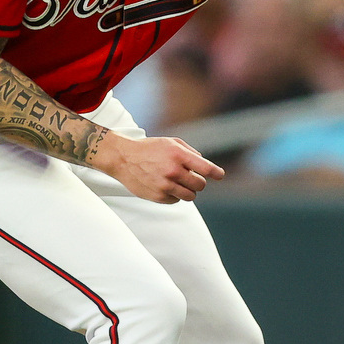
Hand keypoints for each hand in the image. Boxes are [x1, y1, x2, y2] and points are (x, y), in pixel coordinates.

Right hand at [94, 132, 225, 203]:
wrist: (123, 158)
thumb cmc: (150, 149)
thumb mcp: (171, 142)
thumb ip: (190, 152)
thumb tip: (206, 166)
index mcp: (178, 155)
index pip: (206, 168)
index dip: (216, 173)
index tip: (220, 175)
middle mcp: (173, 170)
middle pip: (200, 184)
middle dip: (198, 181)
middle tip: (191, 177)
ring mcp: (165, 185)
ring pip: (190, 196)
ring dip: (189, 190)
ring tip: (179, 182)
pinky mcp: (157, 197)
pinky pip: (176, 200)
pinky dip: (175, 195)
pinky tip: (165, 186)